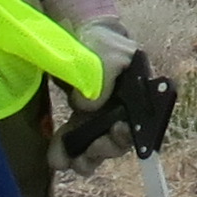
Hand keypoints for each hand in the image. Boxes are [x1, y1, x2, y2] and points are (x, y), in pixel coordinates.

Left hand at [44, 0, 175, 169]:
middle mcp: (124, 110)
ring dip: (83, 157)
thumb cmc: (100, 41)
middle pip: (118, 140)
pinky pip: (77, 139)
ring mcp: (102, 116)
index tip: (116, 130)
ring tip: (64, 162)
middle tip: (84, 154)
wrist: (79, 33)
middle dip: (101, 150)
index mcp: (138, 94)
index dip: (129, 133)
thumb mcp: (106, 53)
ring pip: (96, 145)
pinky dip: (67, 149)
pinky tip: (56, 157)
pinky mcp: (82, 118)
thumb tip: (86, 107)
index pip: (140, 122)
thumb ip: (102, 78)